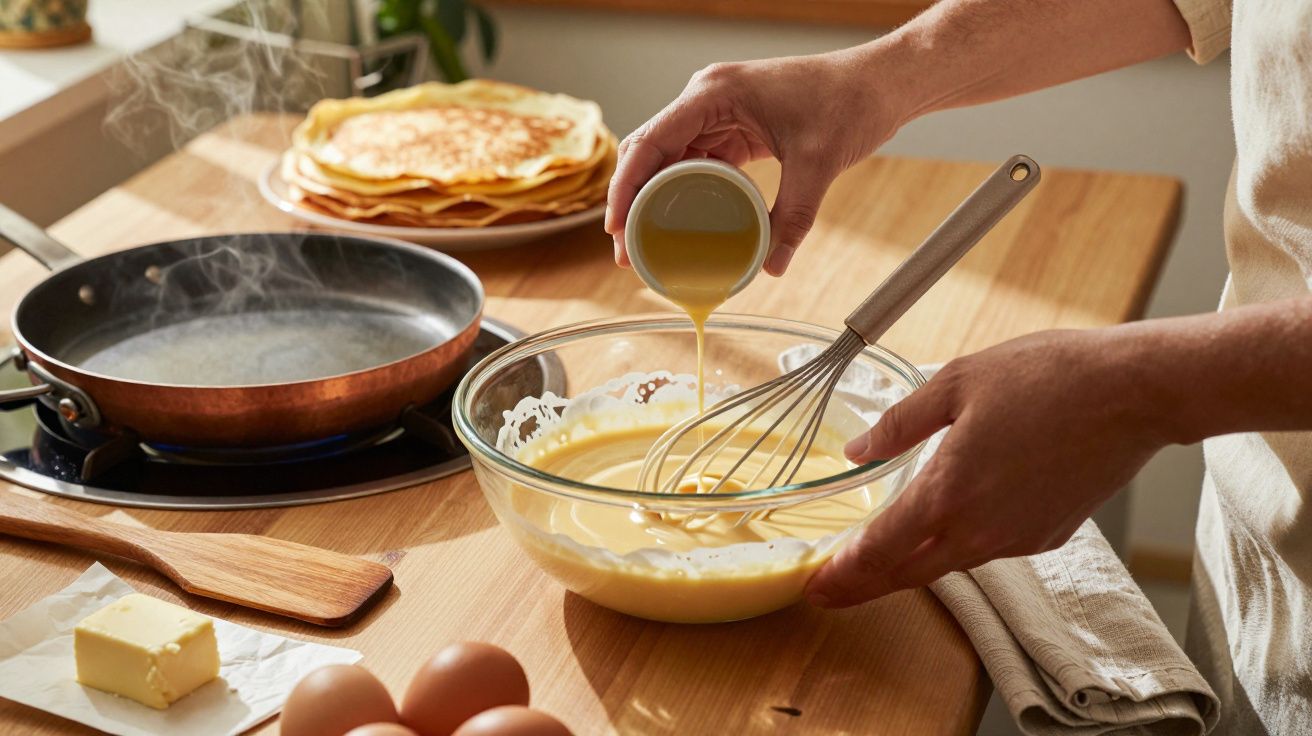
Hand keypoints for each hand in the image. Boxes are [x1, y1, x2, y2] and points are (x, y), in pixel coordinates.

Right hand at [605, 48, 900, 275]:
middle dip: (632, 201)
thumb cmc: (848, 101)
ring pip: (670, 159)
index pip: (651, 142)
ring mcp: (718, 112)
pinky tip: (678, 223)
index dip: (626, 187)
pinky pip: (697, 161)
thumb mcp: (818, 163)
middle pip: (651, 152)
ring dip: (655, 199)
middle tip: (625, 250)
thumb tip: (773, 267)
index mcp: (713, 93)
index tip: (615, 227)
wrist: (880, 83)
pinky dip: (684, 192)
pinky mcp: (735, 127)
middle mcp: (706, 98)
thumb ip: (794, 217)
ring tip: (645, 244)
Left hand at [805, 328, 1169, 606]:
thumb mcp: (956, 383)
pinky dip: (957, 544)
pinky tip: (949, 524)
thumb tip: (858, 448)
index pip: (881, 549)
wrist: (1134, 393)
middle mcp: (981, 529)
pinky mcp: (1048, 535)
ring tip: (879, 558)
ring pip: (949, 562)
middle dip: (864, 585)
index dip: (845, 573)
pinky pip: (989, 547)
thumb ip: (900, 423)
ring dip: (910, 564)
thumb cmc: (1049, 377)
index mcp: (949, 493)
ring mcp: (1018, 538)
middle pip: (910, 573)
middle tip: (830, 592)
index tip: (816, 587)